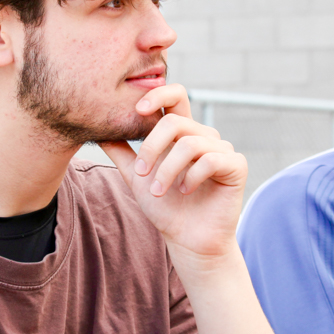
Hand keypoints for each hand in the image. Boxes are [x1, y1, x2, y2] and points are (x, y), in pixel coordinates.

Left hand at [100, 83, 247, 260]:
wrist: (187, 240)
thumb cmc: (165, 208)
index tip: (137, 109)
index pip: (175, 96)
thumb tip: (97, 130)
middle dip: (152, 147)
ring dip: (167, 170)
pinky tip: (186, 191)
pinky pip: (211, 159)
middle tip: (141, 173)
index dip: (158, 94)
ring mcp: (222, 149)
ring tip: (160, 191)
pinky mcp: (236, 166)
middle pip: (175, 121)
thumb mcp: (136, 176)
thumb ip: (121, 151)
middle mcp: (203, 136)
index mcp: (182, 133)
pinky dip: (192, 177)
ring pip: (190, 143)